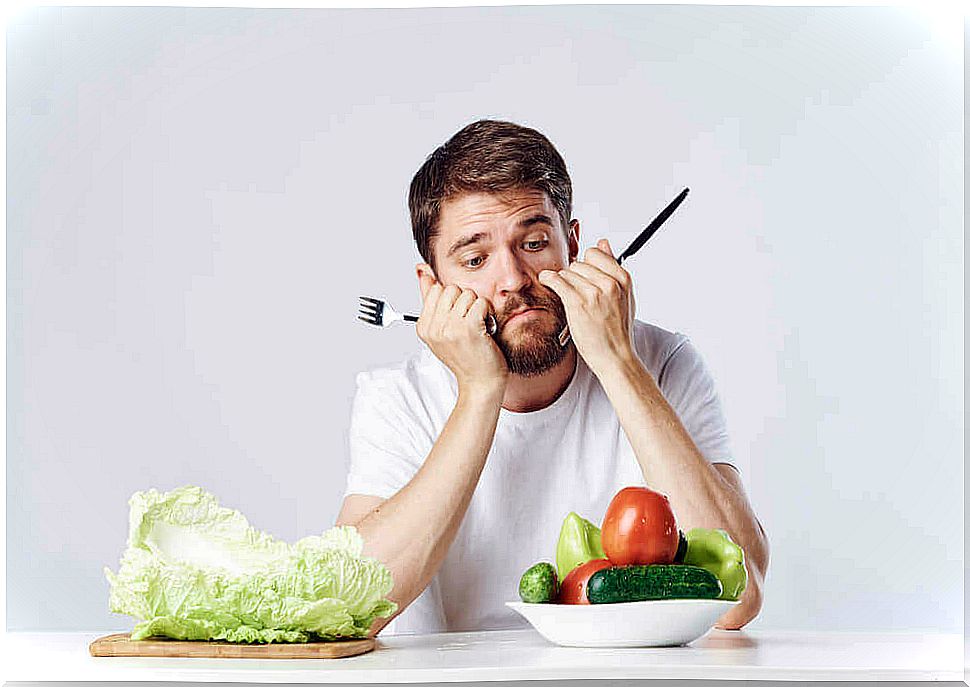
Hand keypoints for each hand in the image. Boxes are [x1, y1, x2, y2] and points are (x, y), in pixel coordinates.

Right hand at [417, 273, 508, 393]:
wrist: (480, 382)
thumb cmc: (466, 356)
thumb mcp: (441, 329)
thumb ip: (430, 299)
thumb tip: (422, 271)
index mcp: (423, 327)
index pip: (436, 290)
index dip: (452, 300)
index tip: (458, 318)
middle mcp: (433, 328)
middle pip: (451, 288)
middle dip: (464, 301)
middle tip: (469, 321)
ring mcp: (450, 328)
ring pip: (467, 294)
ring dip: (477, 307)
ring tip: (477, 325)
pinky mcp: (469, 328)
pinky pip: (480, 302)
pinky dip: (487, 312)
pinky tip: (485, 326)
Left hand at [537, 238, 635, 375]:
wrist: (615, 356)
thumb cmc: (617, 330)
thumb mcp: (624, 297)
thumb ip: (614, 269)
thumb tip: (604, 243)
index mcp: (623, 279)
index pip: (596, 253)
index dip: (586, 264)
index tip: (581, 275)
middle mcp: (610, 283)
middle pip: (580, 263)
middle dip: (574, 275)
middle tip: (574, 290)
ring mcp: (594, 293)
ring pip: (567, 272)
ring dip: (563, 281)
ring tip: (567, 296)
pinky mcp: (578, 303)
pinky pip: (557, 280)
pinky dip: (548, 279)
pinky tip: (546, 281)